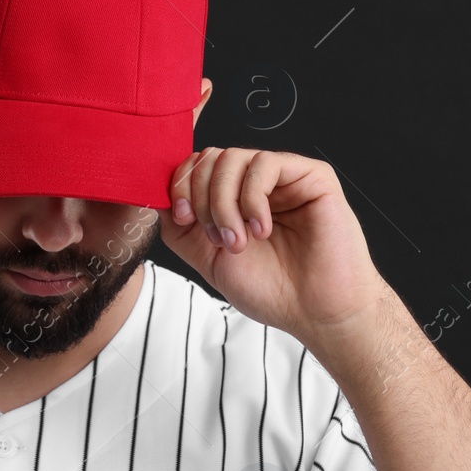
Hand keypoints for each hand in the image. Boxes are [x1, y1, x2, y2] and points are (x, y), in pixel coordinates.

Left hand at [155, 147, 388, 336]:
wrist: (316, 312)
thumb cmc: (273, 290)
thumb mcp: (208, 259)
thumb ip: (180, 228)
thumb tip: (154, 197)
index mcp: (234, 198)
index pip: (196, 166)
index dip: (180, 183)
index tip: (182, 217)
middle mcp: (257, 184)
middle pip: (209, 158)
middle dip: (201, 198)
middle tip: (219, 238)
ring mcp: (284, 177)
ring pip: (232, 158)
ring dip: (224, 202)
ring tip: (240, 240)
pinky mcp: (312, 176)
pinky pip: (265, 163)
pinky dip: (253, 198)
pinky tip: (262, 228)